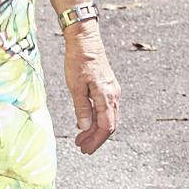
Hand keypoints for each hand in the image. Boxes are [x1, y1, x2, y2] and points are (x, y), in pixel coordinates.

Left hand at [65, 25, 120, 153]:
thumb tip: (84, 127)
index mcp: (106, 97)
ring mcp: (112, 90)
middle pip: (109, 125)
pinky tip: (86, 122)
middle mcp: (113, 95)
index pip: (106, 127)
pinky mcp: (107, 86)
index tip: (85, 149)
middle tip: (82, 148)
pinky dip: (97, 119)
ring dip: (95, 130)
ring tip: (81, 138)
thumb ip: (81, 108)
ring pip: (108, 117)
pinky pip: (106, 108)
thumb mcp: (75, 86)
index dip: (96, 141)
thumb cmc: (79, 60)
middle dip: (96, 139)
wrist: (85, 39)